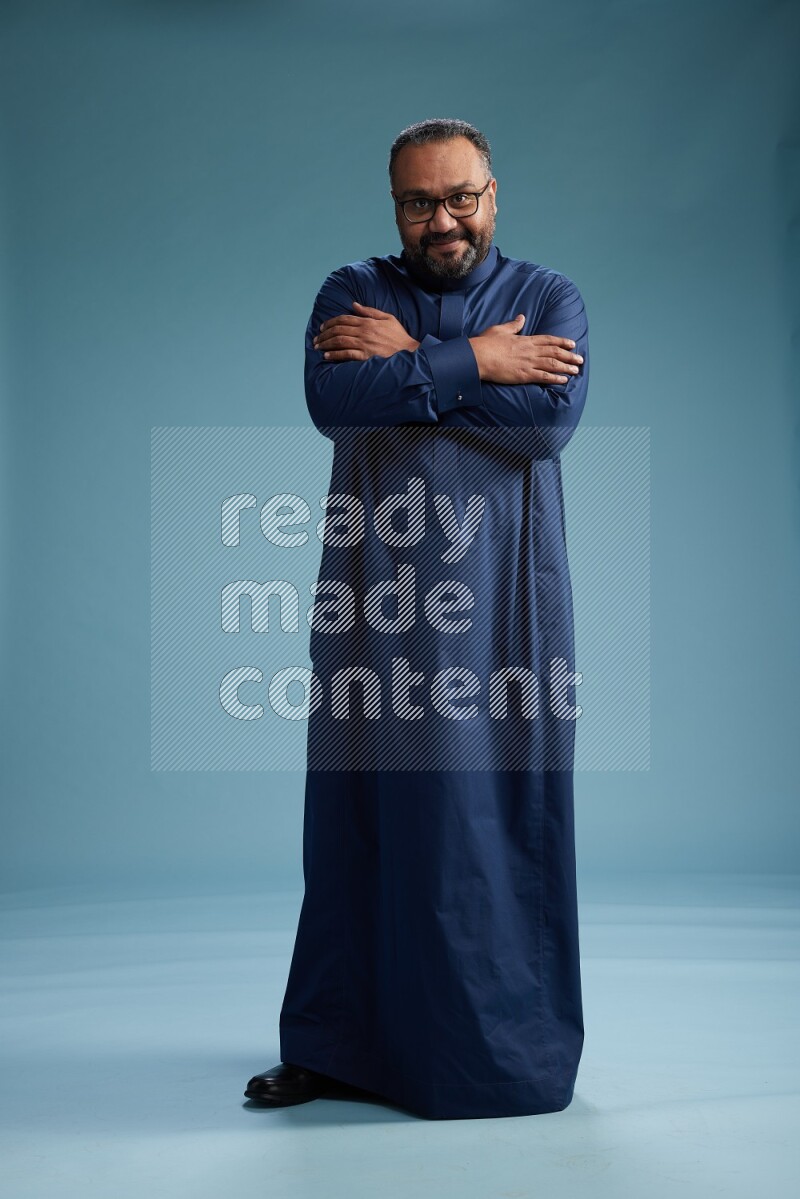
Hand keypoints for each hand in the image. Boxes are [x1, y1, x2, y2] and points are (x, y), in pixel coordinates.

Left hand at [313, 302, 419, 361]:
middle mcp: (364, 332)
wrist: (410, 352)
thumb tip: (354, 304)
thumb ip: (369, 311)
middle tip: (316, 338)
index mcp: (368, 322)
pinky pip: (346, 354)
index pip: (344, 319)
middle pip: (339, 329)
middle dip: (325, 333)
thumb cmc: (399, 336)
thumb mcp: (387, 318)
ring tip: (318, 346)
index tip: (322, 326)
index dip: (331, 322)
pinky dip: (335, 354)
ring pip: (340, 341)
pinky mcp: (366, 357)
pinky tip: (327, 356)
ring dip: (326, 343)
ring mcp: (364, 344)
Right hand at [469, 314, 583, 384]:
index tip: (572, 344)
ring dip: (566, 367)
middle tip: (580, 360)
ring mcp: (528, 363)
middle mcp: (530, 350)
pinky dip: (555, 378)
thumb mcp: (501, 330)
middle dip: (569, 356)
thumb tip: (521, 317)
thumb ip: (514, 325)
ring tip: (576, 370)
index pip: (549, 340)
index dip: (562, 342)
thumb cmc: (486, 343)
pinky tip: (564, 380)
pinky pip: (543, 376)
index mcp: (525, 339)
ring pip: (552, 364)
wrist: (478, 357)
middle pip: (555, 352)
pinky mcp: (524, 375)